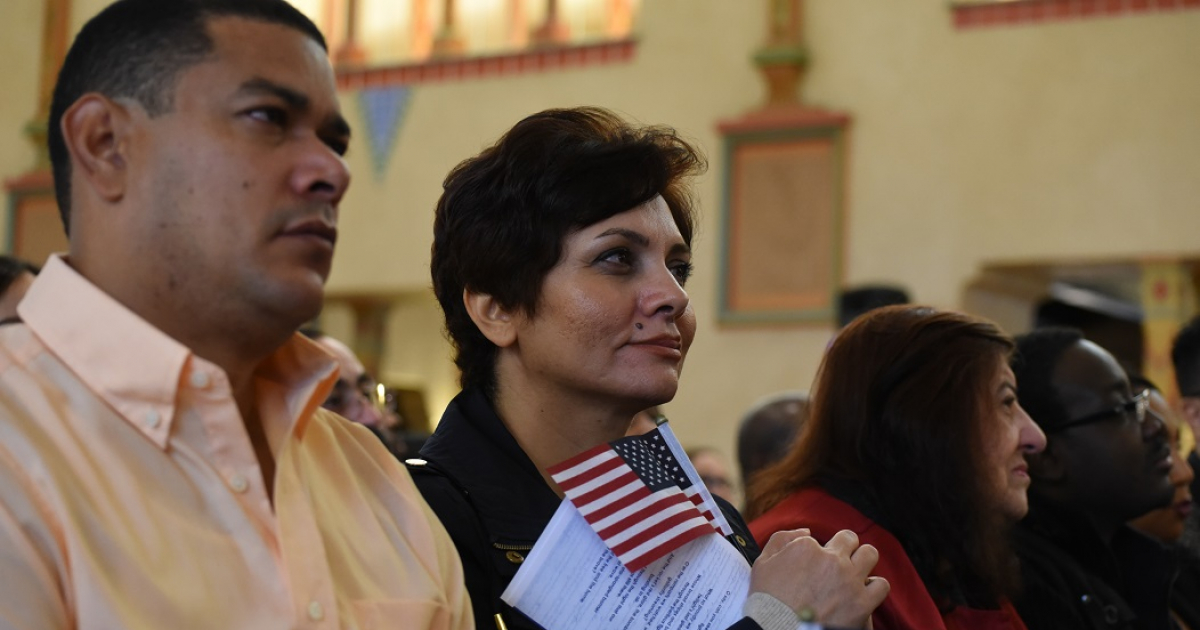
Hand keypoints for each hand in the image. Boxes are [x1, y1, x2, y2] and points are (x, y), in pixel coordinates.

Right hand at [748, 528, 888, 628]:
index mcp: (808, 547)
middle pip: (851, 539)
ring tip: (855, 573)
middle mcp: (831, 559)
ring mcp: (848, 580)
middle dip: (846, 548)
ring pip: (870, 554)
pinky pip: (881, 585)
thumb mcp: (763, 562)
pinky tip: (863, 592)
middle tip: (840, 562)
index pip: (822, 538)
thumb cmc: (767, 600)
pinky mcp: (861, 603)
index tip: (816, 564)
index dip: (820, 551)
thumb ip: (783, 539)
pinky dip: (874, 587)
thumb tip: (807, 532)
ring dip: (863, 562)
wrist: (776, 629)